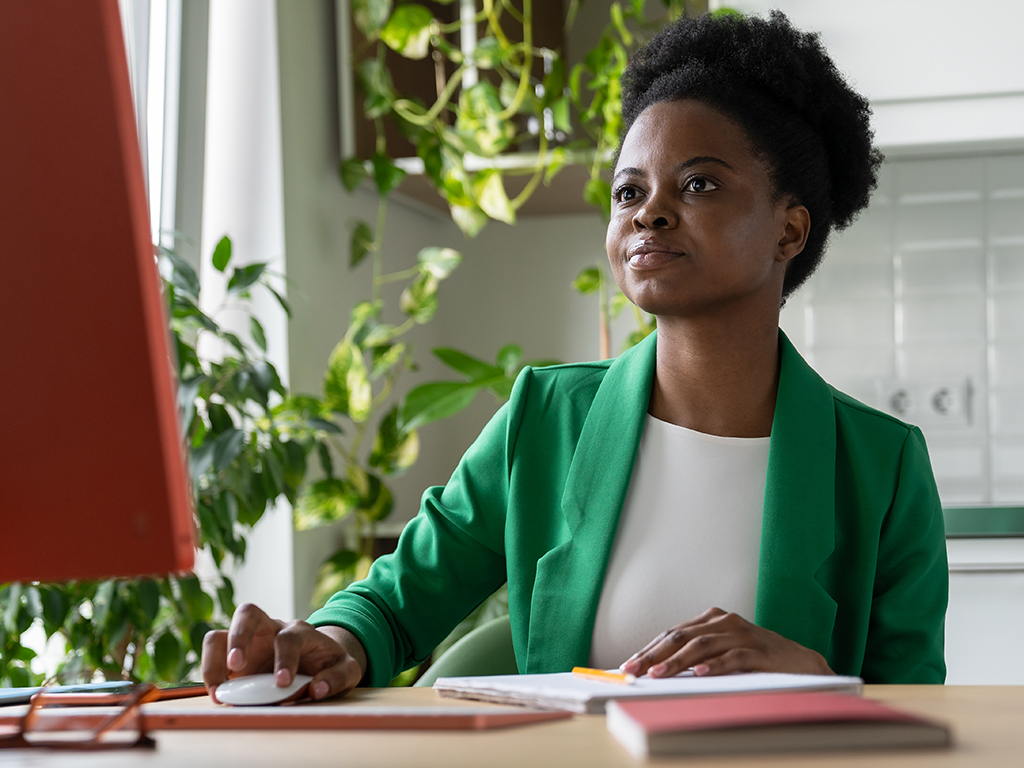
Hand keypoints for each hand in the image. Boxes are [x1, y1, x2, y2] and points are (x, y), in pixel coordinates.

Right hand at [201, 603, 366, 702]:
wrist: (316, 661)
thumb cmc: (328, 664)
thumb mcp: (346, 670)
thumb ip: (339, 677)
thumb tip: (317, 689)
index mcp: (299, 631)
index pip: (288, 637)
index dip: (285, 659)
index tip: (282, 683)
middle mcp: (269, 629)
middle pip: (247, 612)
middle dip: (239, 636)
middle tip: (238, 665)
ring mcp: (247, 642)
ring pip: (220, 633)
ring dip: (214, 657)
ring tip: (218, 688)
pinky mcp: (231, 658)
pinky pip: (212, 656)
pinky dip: (210, 674)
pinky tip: (218, 694)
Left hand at [619, 607, 832, 677]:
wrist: (803, 664)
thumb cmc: (758, 660)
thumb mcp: (723, 652)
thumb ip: (696, 656)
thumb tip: (658, 671)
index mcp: (713, 619)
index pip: (674, 633)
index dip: (649, 649)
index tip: (629, 665)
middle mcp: (726, 622)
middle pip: (682, 637)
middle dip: (654, 655)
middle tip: (634, 671)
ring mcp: (744, 635)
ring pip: (703, 646)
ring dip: (677, 661)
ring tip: (659, 674)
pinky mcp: (761, 652)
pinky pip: (734, 657)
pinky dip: (715, 665)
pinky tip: (700, 674)